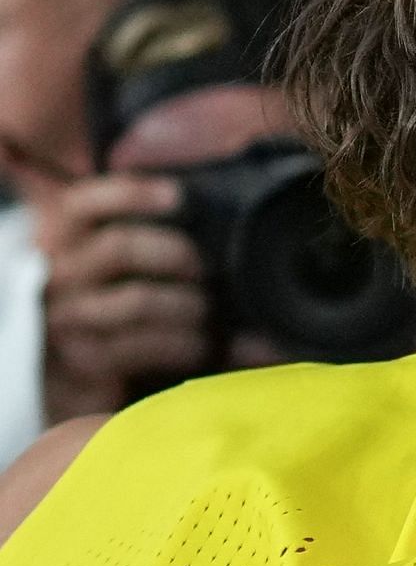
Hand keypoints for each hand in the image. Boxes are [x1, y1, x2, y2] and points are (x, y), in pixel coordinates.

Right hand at [37, 174, 209, 421]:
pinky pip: (142, 346)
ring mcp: (68, 319)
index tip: (178, 196)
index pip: (85, 204)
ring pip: (137, 300)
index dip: (131, 195)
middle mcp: (57, 274)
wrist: (72, 370)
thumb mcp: (111, 262)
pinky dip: (182, 344)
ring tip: (206, 312)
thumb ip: (144, 234)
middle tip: (207, 268)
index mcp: (62, 238)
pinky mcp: (85, 360)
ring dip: (187, 305)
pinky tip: (199, 345)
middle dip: (177, 254)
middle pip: (121, 248)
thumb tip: (206, 217)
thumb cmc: (108, 300)